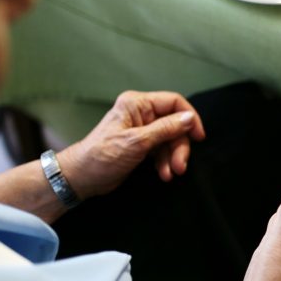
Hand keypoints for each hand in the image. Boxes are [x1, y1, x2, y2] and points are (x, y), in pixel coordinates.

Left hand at [59, 91, 204, 198]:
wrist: (82, 177)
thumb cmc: (102, 156)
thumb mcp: (137, 142)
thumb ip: (166, 129)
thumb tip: (189, 119)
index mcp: (137, 104)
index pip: (174, 102)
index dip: (190, 118)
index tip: (199, 137)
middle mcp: (140, 113)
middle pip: (174, 124)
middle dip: (179, 146)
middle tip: (181, 166)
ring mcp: (141, 130)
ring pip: (170, 139)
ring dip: (173, 157)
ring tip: (171, 174)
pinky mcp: (141, 145)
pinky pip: (162, 150)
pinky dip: (165, 162)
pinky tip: (164, 174)